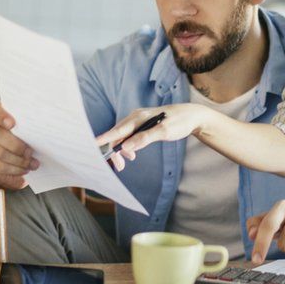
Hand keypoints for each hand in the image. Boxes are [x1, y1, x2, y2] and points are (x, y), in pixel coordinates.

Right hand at [0, 100, 38, 189]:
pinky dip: (12, 170)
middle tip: (30, 152)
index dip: (0, 115)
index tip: (12, 124)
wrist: (11, 151)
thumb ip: (29, 124)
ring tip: (32, 164)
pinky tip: (23, 170)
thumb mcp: (26, 127)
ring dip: (17, 160)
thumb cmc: (23, 135)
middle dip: (15, 145)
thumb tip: (46, 126)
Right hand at [95, 104, 210, 170]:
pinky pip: (129, 136)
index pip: (118, 129)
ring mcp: (139, 121)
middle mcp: (136, 117)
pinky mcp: (143, 126)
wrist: (192, 116)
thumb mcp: (164, 131)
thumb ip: (145, 138)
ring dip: (122, 150)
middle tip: (120, 167)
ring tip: (129, 161)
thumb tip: (127, 147)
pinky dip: (128, 146)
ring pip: (123, 136)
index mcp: (139, 117)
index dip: (104, 138)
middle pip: (118, 134)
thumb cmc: (179, 122)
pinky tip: (132, 154)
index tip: (92, 144)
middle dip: (116, 151)